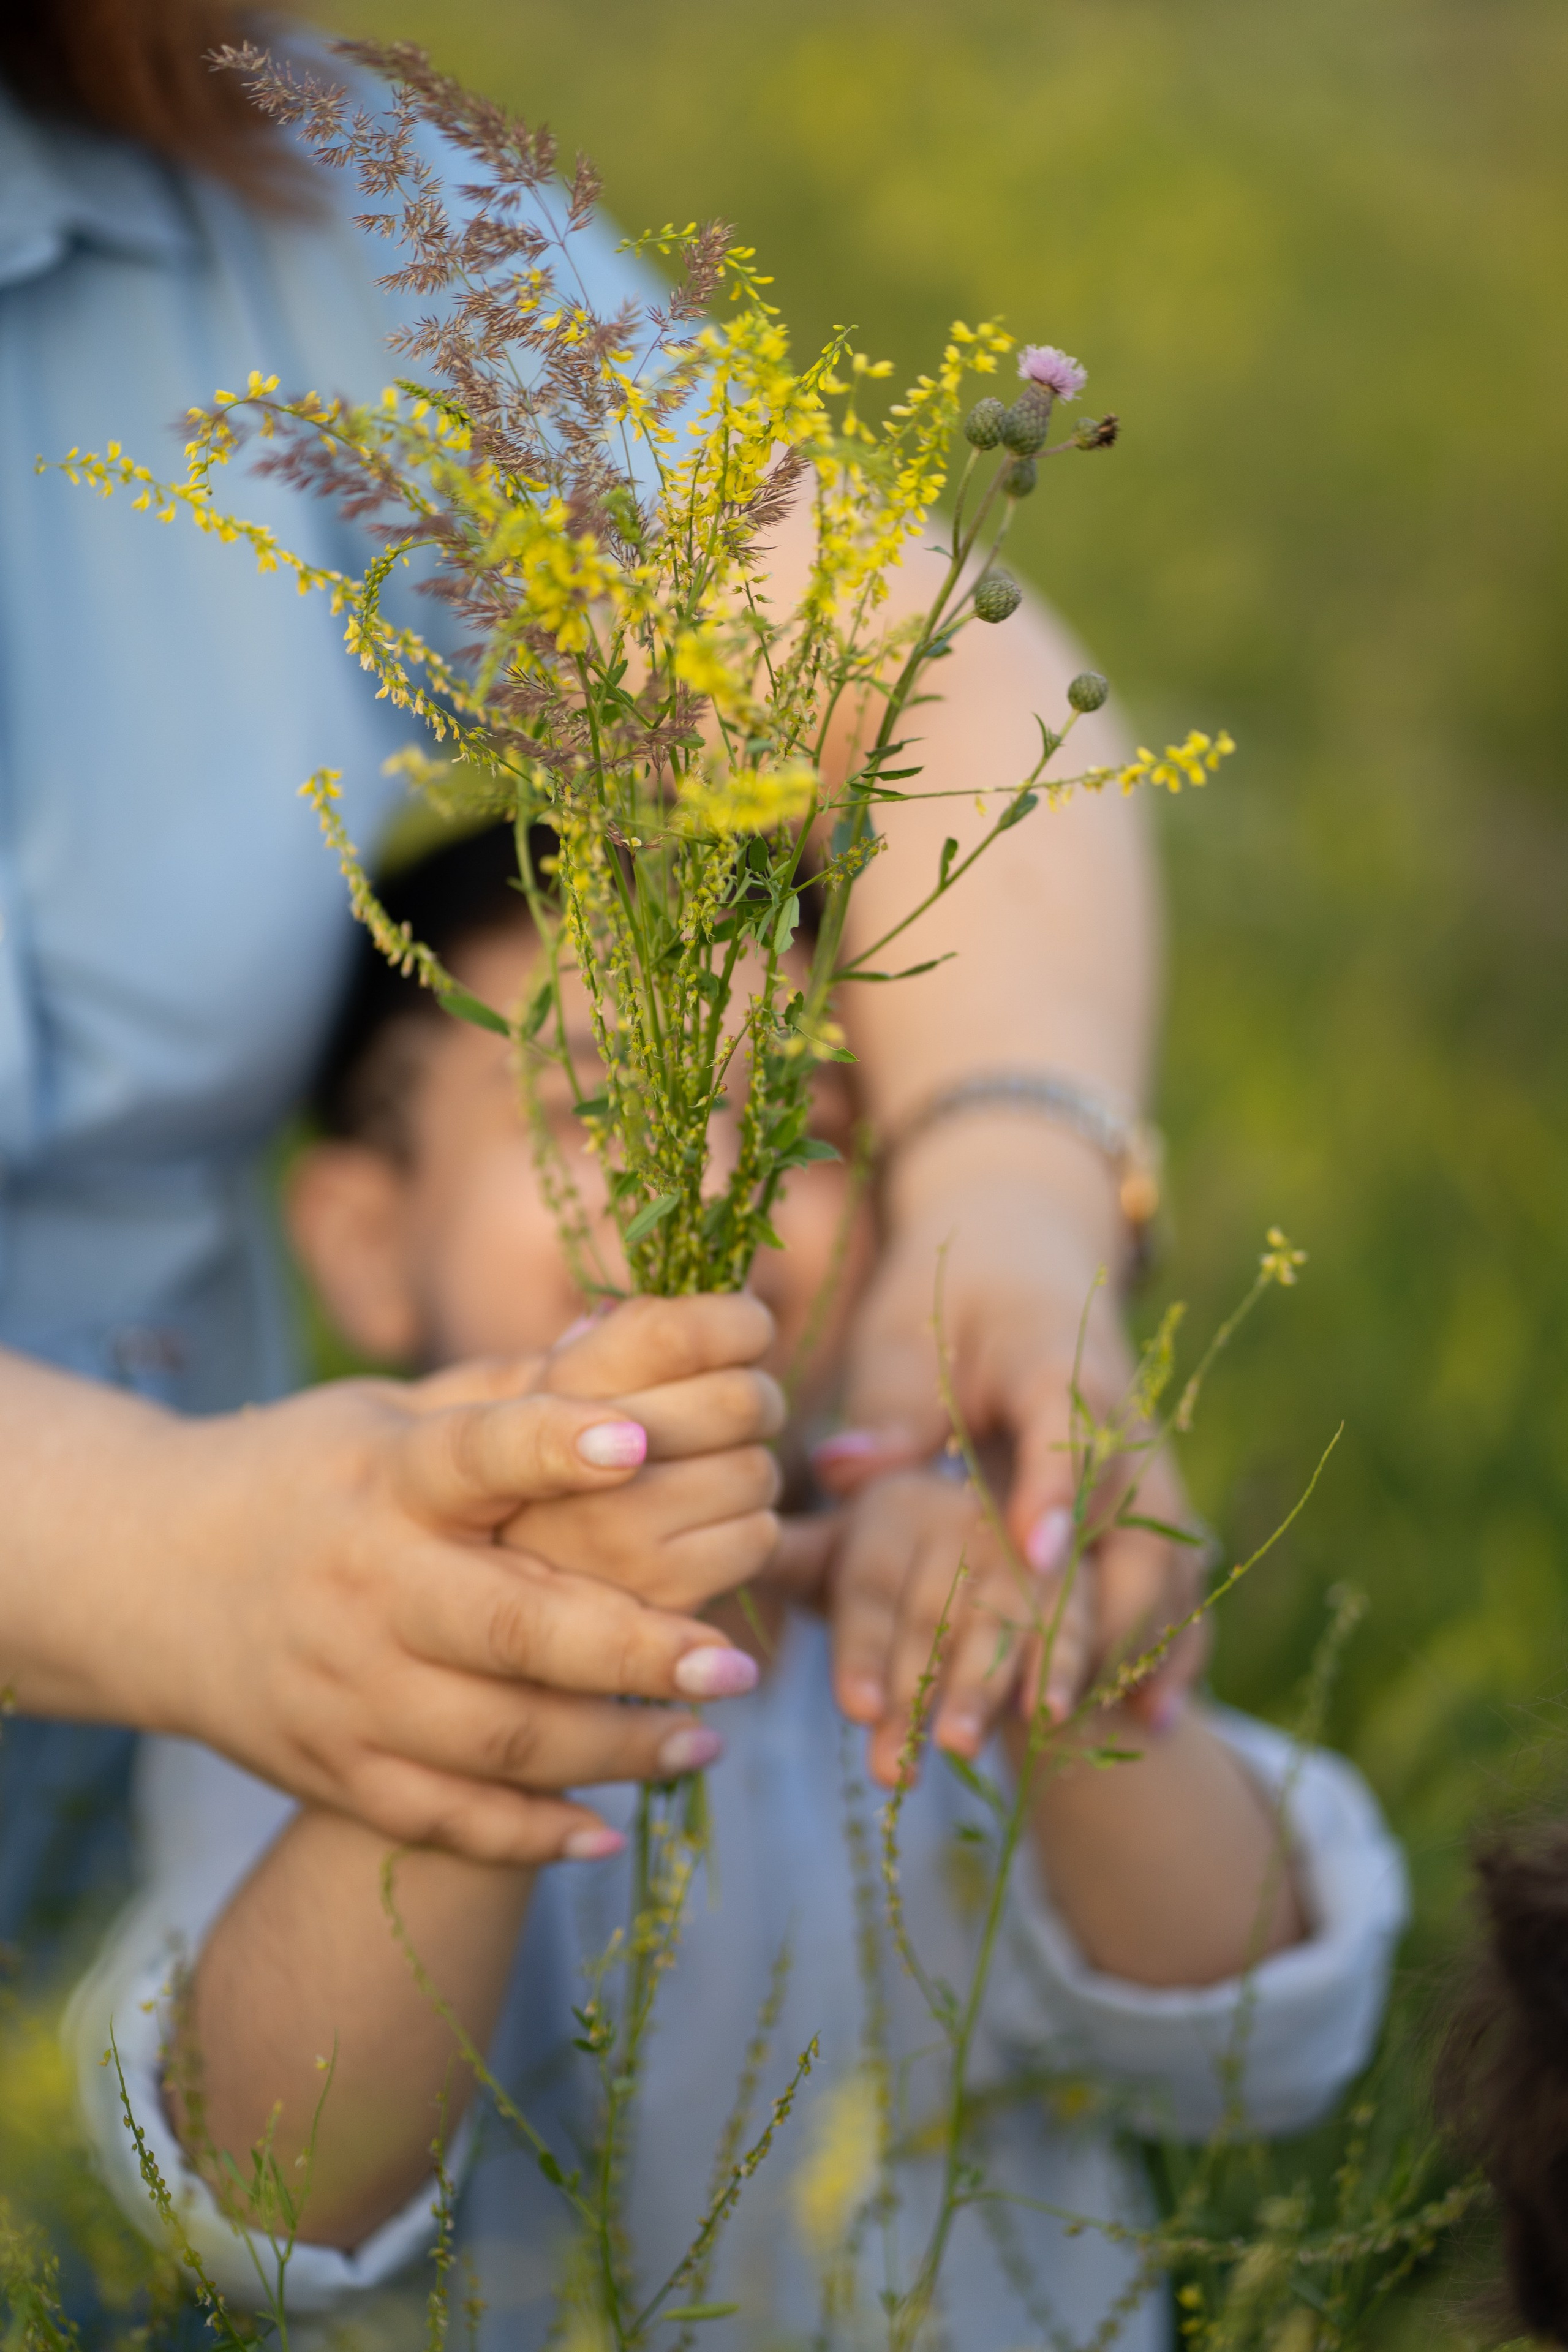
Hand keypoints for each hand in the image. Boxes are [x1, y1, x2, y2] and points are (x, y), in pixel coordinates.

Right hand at [38, 1298, 777, 1863]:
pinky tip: (609, 1831)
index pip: (475, 1457)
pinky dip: (528, 1836)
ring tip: (709, 1740)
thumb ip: (507, 1391)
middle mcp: (367, 1588)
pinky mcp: (335, 1770)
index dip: (554, 1449)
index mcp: (384, 1479)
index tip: (640, 1443)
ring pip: (499, 1740)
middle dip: (633, 1649)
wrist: (147, 1577)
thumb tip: (637, 1333)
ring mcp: (349, 1691)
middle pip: (510, 1629)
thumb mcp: (384, 1413)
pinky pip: (444, 1819)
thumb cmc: (304, 1474)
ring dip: (615, 1749)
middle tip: (735, 1663)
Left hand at [816, 1159, 1206, 1739]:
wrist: (1029, 1263)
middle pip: (1135, 1519)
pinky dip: (1173, 1646)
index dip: (1056, 1493)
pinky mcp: (1151, 1505)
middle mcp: (1124, 1421)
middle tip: (1050, 1701)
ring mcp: (1148, 1467)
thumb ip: (889, 1409)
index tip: (1036, 1557)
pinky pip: (1179, 1580)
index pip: (1068, 1430)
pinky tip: (1152, 1721)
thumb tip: (845, 1472)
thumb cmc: (950, 1301)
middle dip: (1097, 1612)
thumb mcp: (904, 1335)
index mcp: (1059, 1365)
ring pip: (1168, 1561)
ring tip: (1114, 1733)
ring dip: (1142, 1645)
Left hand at [825, 1464, 1094, 1788]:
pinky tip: (1043, 1717)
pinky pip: (1068, 1623)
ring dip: (979, 1688)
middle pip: (931, 1614)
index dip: (863, 1651)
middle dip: (912, 1695)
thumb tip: (735, 1555)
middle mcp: (958, 1511)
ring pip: (998, 1623)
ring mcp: (1020, 1543)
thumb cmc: (889, 1571)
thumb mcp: (838, 1560)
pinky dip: (1055, 1670)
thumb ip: (796, 1560)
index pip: (871, 1585)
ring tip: (957, 1748)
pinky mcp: (1073, 1574)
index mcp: (891, 1503)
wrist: (983, 1549)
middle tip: (893, 1769)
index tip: (856, 1711)